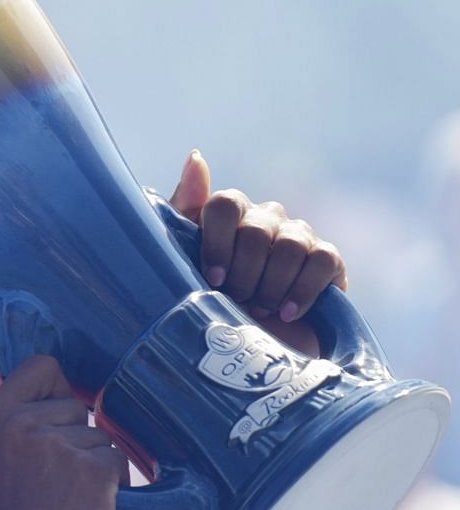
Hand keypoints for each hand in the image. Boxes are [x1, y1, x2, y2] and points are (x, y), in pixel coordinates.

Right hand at [0, 355, 124, 509]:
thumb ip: (2, 416)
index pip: (42, 366)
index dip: (53, 390)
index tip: (49, 419)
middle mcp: (24, 423)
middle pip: (75, 405)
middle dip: (72, 437)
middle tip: (48, 478)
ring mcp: (60, 445)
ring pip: (98, 436)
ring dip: (90, 463)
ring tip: (63, 496)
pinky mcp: (93, 470)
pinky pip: (115, 460)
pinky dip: (108, 484)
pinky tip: (82, 506)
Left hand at [167, 150, 349, 327]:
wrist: (252, 352)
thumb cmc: (208, 303)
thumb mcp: (181, 263)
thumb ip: (183, 212)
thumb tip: (196, 156)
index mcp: (229, 214)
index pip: (225, 203)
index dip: (218, 242)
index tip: (212, 279)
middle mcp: (265, 218)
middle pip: (256, 230)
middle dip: (243, 274)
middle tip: (237, 300)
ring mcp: (299, 236)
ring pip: (290, 246)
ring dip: (270, 286)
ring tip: (259, 310)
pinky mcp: (328, 260)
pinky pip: (321, 260)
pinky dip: (302, 290)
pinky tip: (287, 312)